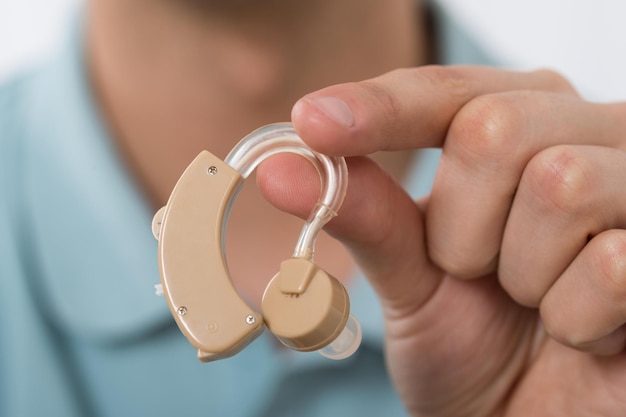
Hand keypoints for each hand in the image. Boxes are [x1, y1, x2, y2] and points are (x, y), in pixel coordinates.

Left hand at [257, 66, 625, 415]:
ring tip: (531, 303)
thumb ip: (365, 215)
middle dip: (461, 225)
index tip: (312, 123)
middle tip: (472, 273)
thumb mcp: (408, 278)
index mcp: (516, 129)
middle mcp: (583, 138)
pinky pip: (612, 262)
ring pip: (561, 182)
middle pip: (496, 126)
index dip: (379, 108)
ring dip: (520, 272)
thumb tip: (280, 167)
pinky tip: (584, 331)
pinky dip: (574, 317)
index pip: (444, 93)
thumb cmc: (470, 347)